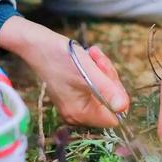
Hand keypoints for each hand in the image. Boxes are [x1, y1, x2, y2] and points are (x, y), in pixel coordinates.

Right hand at [0, 16, 129, 126]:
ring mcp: (75, 105)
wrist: (37, 44)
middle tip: (99, 60)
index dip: (116, 96)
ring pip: (104, 92)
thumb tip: (123, 107)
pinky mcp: (73, 95)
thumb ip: (107, 90)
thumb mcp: (88, 71)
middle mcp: (77, 114)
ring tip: (92, 54)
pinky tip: (89, 57)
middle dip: (109, 79)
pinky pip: (94, 87)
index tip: (107, 76)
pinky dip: (95, 71)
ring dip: (102, 71)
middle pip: (109, 103)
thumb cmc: (59, 57)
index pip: (114, 117)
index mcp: (80, 113)